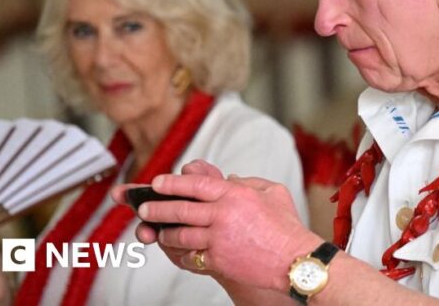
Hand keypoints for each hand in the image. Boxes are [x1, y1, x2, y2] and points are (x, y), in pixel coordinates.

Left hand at [116, 159, 322, 291]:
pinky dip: (182, 253)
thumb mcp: (273, 192)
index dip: (173, 183)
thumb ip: (249, 182)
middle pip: (180, 209)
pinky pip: (192, 255)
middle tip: (144, 208)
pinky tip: (179, 251)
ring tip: (157, 231)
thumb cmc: (286, 226)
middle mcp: (223, 213)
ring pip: (181, 234)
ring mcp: (219, 238)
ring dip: (165, 233)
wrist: (294, 260)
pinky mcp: (219, 260)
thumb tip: (230, 178)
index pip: (196, 184)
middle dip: (157, 208)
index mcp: (235, 194)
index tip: (157, 183)